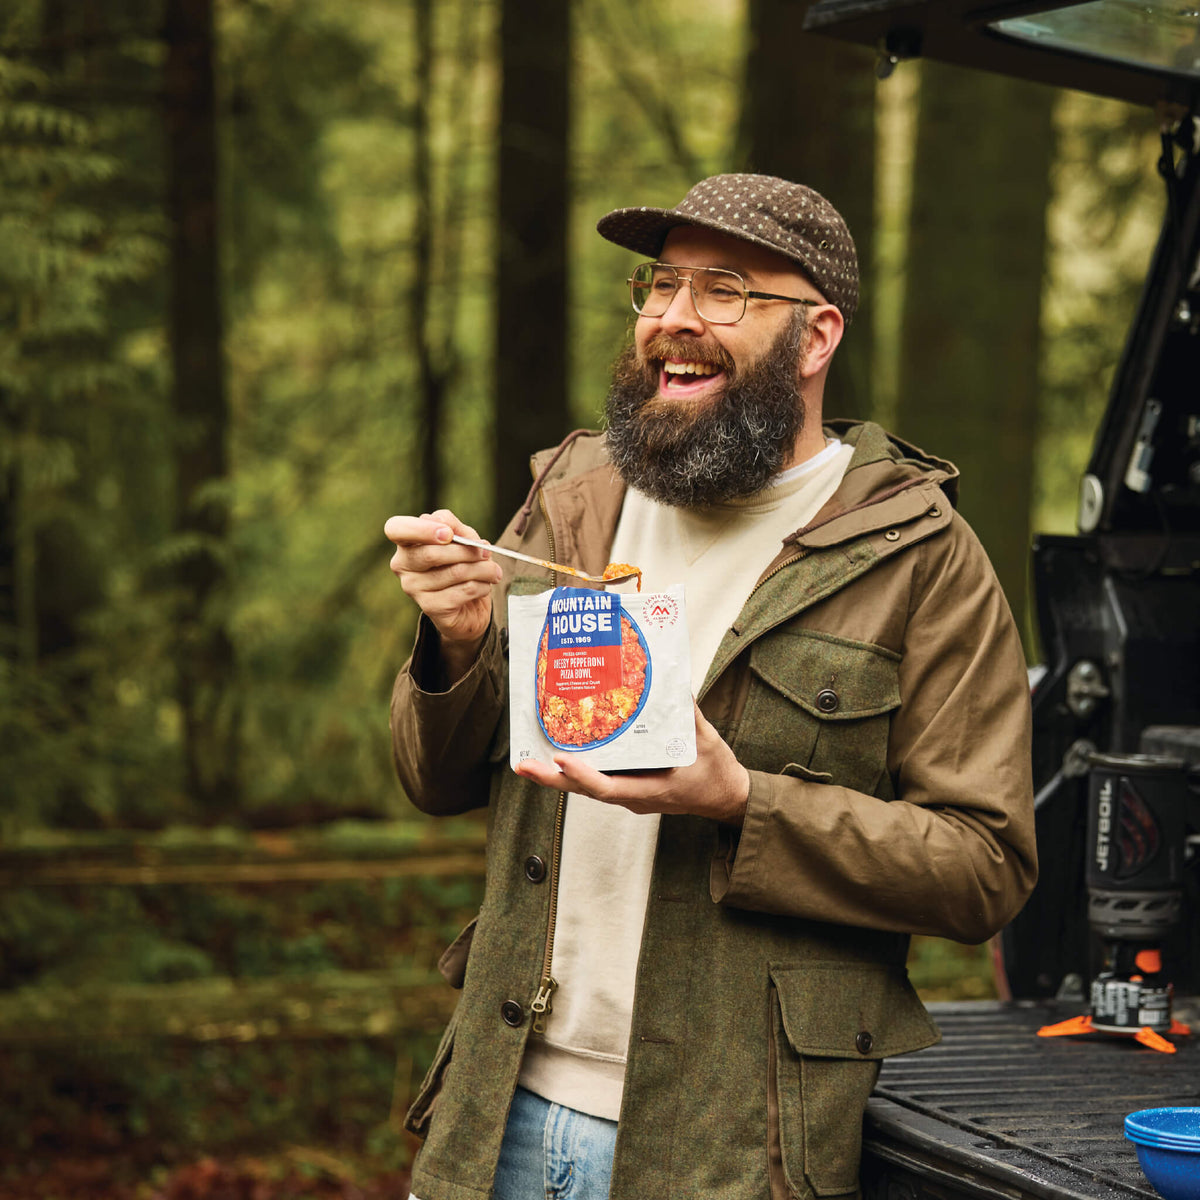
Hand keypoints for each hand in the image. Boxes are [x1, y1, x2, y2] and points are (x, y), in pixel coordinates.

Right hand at [385, 509, 502, 681]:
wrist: (468, 607)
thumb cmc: (461, 565)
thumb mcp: (462, 540)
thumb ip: (457, 529)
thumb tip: (455, 532)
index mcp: (406, 542)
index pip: (396, 528)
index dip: (421, 529)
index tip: (448, 534)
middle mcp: (403, 565)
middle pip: (432, 553)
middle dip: (467, 551)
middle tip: (486, 553)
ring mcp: (413, 588)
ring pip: (455, 572)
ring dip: (482, 569)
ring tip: (492, 570)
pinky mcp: (430, 607)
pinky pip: (464, 590)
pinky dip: (483, 586)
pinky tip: (485, 586)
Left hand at [514, 703, 749, 824]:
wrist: (726, 798)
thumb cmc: (716, 774)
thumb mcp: (707, 742)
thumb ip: (688, 714)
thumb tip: (673, 682)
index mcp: (652, 790)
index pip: (609, 788)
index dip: (582, 775)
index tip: (560, 759)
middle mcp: (633, 796)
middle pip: (584, 791)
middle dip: (551, 779)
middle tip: (522, 764)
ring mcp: (628, 793)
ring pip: (585, 787)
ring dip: (554, 775)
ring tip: (526, 757)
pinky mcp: (628, 785)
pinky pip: (595, 779)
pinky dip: (573, 768)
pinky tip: (555, 751)